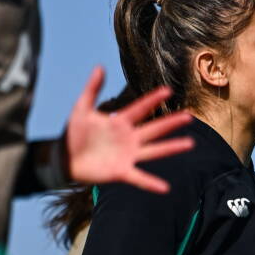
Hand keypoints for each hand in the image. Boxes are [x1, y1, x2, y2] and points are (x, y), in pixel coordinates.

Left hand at [64, 66, 192, 192]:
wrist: (65, 158)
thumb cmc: (74, 133)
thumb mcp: (81, 109)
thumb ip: (92, 89)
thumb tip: (100, 67)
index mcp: (120, 122)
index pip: (140, 109)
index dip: (152, 100)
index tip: (167, 90)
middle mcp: (129, 138)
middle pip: (154, 129)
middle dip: (171, 122)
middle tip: (188, 116)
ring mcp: (127, 155)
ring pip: (154, 150)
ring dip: (171, 147)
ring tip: (189, 143)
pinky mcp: (121, 172)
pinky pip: (139, 178)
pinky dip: (151, 183)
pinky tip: (165, 187)